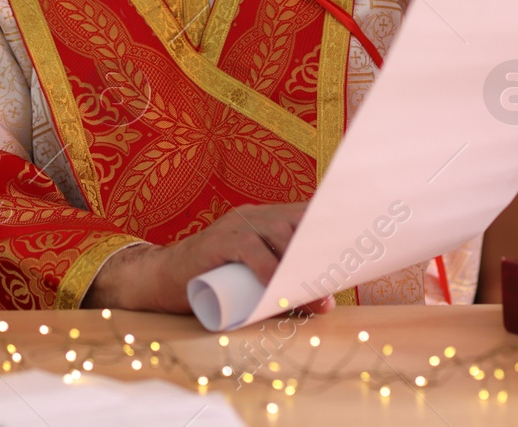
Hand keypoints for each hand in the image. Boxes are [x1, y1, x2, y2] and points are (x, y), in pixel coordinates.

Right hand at [84, 202, 335, 315]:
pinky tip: (278, 289)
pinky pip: (250, 248)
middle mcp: (255, 215)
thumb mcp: (254, 279)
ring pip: (280, 236)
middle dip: (322, 255)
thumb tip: (326, 302)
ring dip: (301, 269)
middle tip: (338, 284)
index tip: (356, 246)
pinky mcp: (218, 240)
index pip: (308, 215)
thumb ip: (285, 286)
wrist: (161, 280)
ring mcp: (236, 224)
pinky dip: (268, 269)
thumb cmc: (213, 282)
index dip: (332, 227)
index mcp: (268, 219)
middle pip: (300, 226)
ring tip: (316, 297)